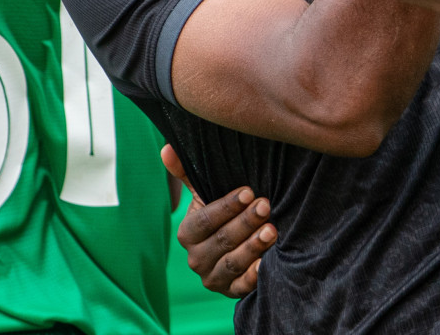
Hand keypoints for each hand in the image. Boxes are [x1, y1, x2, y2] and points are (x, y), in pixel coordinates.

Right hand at [163, 144, 275, 298]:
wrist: (238, 246)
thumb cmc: (224, 212)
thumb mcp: (206, 193)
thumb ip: (189, 173)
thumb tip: (167, 148)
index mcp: (188, 233)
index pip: (205, 220)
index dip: (226, 206)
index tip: (248, 191)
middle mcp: (197, 258)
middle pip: (221, 240)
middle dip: (245, 222)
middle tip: (266, 205)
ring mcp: (213, 277)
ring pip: (232, 263)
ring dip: (252, 246)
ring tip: (272, 230)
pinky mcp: (231, 291)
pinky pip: (242, 287)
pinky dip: (254, 275)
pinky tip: (267, 263)